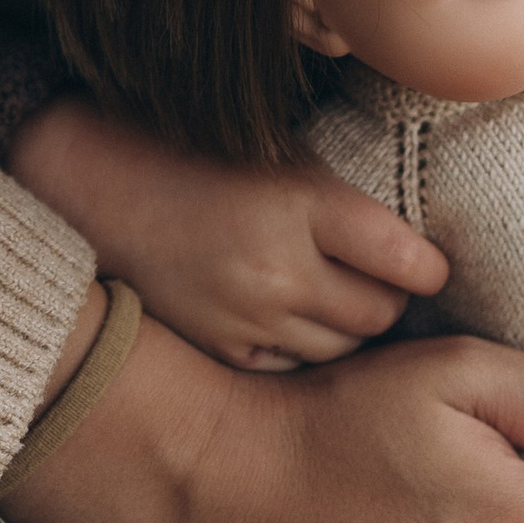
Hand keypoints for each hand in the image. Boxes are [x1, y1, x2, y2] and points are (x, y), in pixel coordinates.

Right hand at [8, 93, 444, 368]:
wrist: (96, 186)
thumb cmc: (200, 156)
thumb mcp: (281, 155)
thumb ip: (343, 201)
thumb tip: (415, 246)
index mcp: (302, 204)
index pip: (408, 260)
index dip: (428, 267)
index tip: (428, 265)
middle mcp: (278, 267)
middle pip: (380, 313)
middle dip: (391, 300)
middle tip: (382, 282)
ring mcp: (247, 316)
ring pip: (343, 348)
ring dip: (351, 329)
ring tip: (337, 299)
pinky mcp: (221, 347)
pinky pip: (294, 367)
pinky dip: (303, 349)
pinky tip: (293, 320)